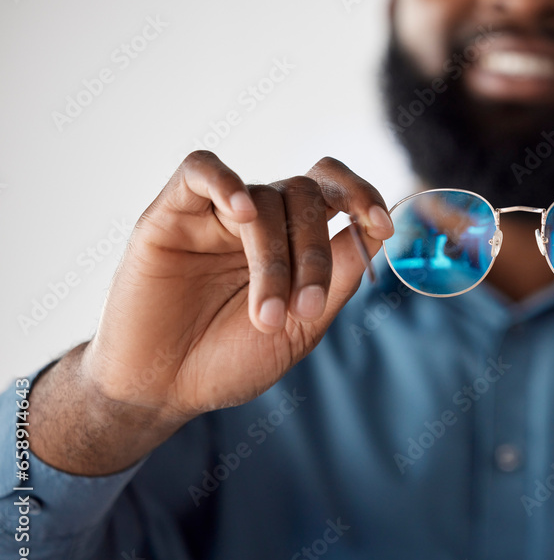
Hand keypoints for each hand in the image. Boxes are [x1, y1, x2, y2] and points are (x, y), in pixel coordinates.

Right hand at [82, 151, 392, 422]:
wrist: (163, 390)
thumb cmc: (231, 359)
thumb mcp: (302, 326)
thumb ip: (338, 276)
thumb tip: (377, 232)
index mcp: (297, 241)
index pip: (337, 191)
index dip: (365, 196)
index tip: (383, 225)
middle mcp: (261, 219)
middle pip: (306, 195)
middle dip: (314, 254)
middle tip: (305, 310)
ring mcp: (216, 213)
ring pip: (263, 196)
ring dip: (273, 257)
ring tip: (267, 315)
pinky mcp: (171, 213)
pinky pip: (200, 169)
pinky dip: (225, 181)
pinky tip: (241, 212)